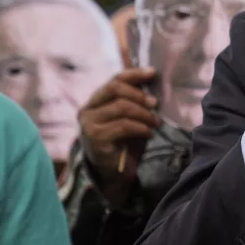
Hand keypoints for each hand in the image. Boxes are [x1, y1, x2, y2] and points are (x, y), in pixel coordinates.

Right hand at [79, 67, 160, 202]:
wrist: (114, 172)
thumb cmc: (124, 141)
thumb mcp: (131, 117)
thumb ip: (136, 100)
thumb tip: (154, 80)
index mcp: (96, 101)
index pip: (114, 80)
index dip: (134, 74)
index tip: (153, 73)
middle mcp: (88, 110)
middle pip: (114, 89)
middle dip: (139, 94)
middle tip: (156, 104)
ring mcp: (89, 124)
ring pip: (121, 107)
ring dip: (144, 113)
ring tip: (156, 122)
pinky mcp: (96, 139)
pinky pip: (123, 126)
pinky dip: (141, 127)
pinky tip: (149, 133)